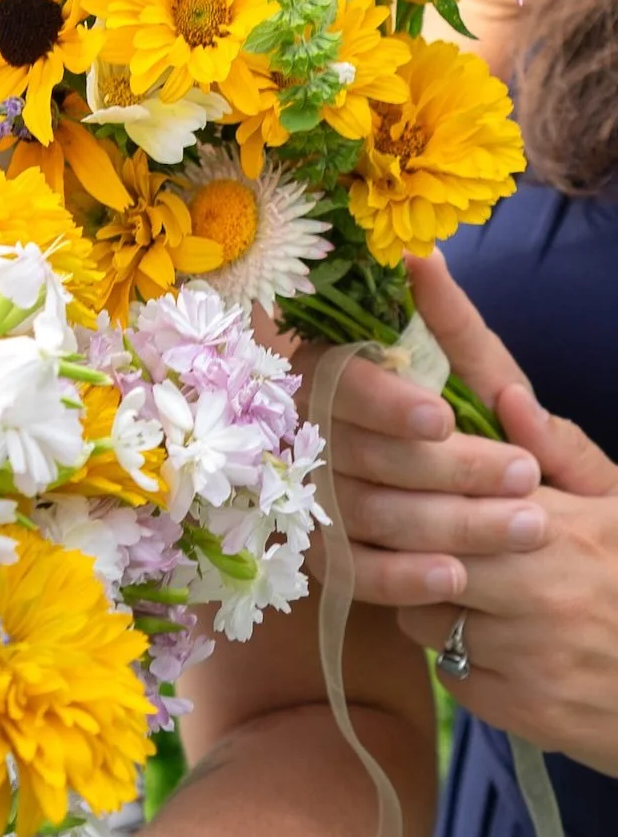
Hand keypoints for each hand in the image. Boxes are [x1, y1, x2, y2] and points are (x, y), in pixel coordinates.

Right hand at [327, 251, 549, 608]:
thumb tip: (424, 258)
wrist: (479, 491)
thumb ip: (449, 320)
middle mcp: (309, 433)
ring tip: (527, 525)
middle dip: (452, 469)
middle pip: (364, 456)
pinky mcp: (331, 557)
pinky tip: (456, 577)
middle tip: (525, 476)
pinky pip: (358, 573)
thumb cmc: (468, 416)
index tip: (442, 419)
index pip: (339, 384)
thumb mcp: (471, 370)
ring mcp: (315, 500)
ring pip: (370, 515)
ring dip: (451, 523)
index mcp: (331, 371)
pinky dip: (405, 577)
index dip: (385, 403)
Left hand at [332, 257, 617, 769]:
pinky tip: (488, 639)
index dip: (451, 346)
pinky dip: (450, 649)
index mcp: (564, 519)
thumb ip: (563, 453)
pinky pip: (439, 662)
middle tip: (397, 510)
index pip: (490, 434)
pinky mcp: (512, 706)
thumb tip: (506, 391)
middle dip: (399, 516)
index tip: (419, 267)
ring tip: (463, 582)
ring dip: (420, 586)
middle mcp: (540, 575)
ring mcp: (524, 645)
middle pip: (418, 524)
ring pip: (415, 598)